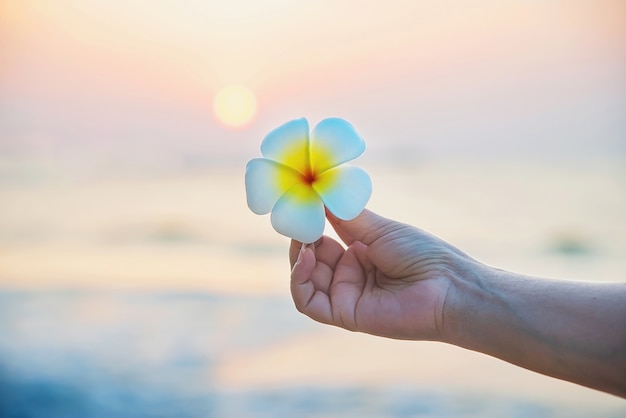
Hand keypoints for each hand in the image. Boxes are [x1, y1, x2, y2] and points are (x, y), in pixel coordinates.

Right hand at [289, 209, 475, 339]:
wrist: (448, 287)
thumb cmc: (422, 255)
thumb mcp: (379, 229)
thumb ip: (345, 215)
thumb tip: (318, 192)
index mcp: (361, 253)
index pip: (322, 239)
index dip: (310, 224)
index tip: (301, 203)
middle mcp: (351, 275)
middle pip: (310, 259)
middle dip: (301, 239)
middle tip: (297, 218)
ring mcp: (347, 295)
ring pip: (305, 280)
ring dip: (298, 257)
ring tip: (304, 237)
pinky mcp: (345, 314)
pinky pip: (309, 303)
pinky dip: (300, 280)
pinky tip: (307, 258)